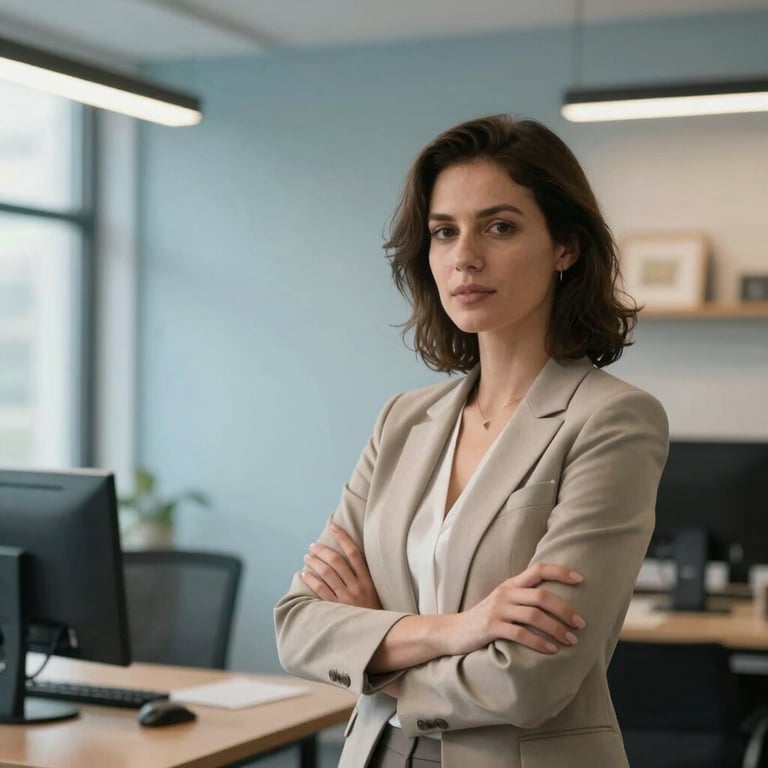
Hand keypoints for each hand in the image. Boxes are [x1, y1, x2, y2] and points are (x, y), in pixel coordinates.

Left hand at [301, 523, 381, 608]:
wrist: (378, 634)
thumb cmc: (373, 611)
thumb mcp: (374, 591)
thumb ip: (362, 576)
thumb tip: (346, 558)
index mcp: (367, 579)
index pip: (354, 553)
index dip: (343, 538)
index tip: (333, 527)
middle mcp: (357, 586)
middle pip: (336, 561)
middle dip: (322, 550)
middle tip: (313, 546)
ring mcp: (346, 597)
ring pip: (327, 574)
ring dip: (315, 562)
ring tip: (307, 557)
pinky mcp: (337, 608)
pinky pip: (321, 591)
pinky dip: (311, 580)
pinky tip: (304, 574)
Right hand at [447, 562, 585, 655]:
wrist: (454, 631)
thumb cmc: (486, 619)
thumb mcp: (504, 602)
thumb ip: (524, 598)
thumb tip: (559, 603)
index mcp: (511, 584)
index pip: (538, 569)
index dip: (560, 571)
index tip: (580, 580)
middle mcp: (505, 593)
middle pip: (541, 595)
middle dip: (565, 609)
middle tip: (581, 624)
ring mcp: (497, 609)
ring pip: (534, 615)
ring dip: (556, 628)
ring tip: (571, 641)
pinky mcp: (491, 628)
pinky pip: (520, 634)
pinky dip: (539, 643)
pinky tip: (551, 650)